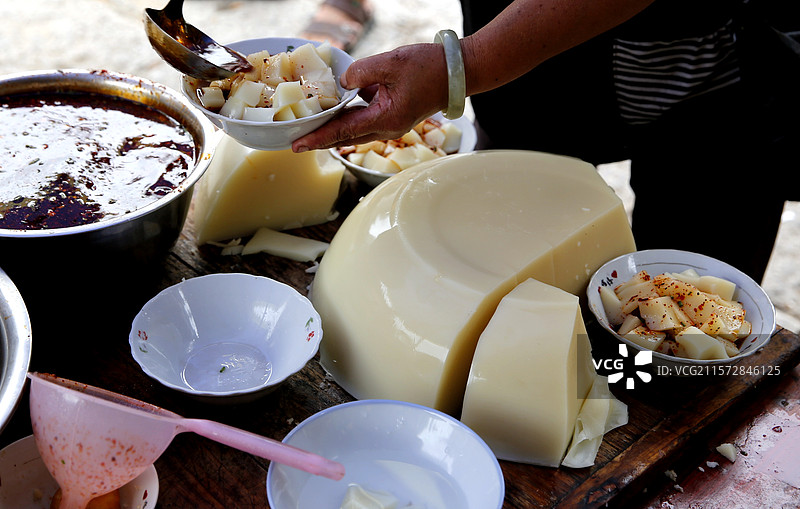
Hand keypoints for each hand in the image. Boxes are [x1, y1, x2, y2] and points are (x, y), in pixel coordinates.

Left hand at [292, 43, 448, 151]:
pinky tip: (334, 111)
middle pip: (345, 138)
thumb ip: (360, 71)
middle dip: (320, 140)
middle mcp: (387, 128)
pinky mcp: (394, 116)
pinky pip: (365, 121)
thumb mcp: (390, 62)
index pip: (343, 132)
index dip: (317, 138)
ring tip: (309, 129)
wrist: (456, 73)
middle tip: (295, 143)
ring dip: (332, 131)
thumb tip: (342, 83)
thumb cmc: (429, 67)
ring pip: (354, 131)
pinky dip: (348, 118)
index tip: (297, 146)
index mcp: (386, 118)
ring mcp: (391, 124)